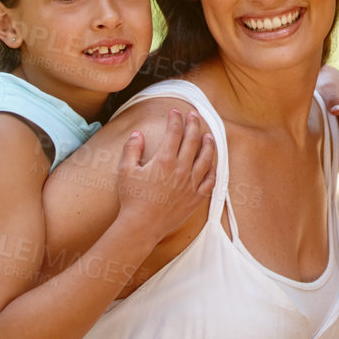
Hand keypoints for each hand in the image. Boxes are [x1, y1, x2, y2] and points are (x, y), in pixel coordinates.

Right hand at [116, 108, 215, 241]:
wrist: (141, 226)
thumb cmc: (132, 199)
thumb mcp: (125, 170)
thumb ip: (132, 149)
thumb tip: (137, 134)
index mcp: (164, 160)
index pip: (174, 131)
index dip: (175, 119)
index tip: (175, 111)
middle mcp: (181, 169)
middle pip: (192, 140)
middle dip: (194, 124)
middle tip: (194, 115)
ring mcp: (191, 184)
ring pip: (206, 158)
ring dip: (208, 144)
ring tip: (208, 135)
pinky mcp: (196, 198)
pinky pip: (210, 181)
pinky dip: (213, 169)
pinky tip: (212, 163)